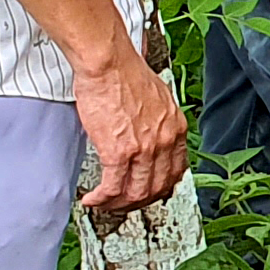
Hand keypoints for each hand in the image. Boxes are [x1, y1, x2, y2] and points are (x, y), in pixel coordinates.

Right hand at [77, 52, 189, 216]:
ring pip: (136, 193)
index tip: (148, 191)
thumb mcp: (156, 99)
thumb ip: (156, 121)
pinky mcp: (119, 152)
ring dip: (118, 204)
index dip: (160, 187)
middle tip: (122, 203)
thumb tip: (149, 133)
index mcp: (175, 128)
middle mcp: (165, 141)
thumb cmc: (125, 74)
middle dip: (138, 201)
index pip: (176, 170)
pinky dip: (102, 199)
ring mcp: (144, 149)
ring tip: (104, 204)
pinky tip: (93, 199)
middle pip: (158, 187)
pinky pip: (113, 187)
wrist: (109, 64)